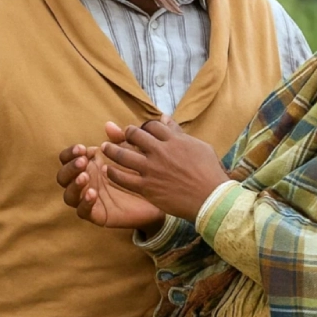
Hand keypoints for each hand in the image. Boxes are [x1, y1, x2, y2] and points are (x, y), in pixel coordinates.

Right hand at [57, 122, 164, 231]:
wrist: (157, 197)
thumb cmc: (140, 173)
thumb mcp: (131, 154)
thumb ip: (120, 140)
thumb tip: (109, 125)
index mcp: (88, 165)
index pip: (67, 158)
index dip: (70, 153)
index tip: (82, 149)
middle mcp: (85, 182)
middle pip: (63, 176)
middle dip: (70, 168)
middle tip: (83, 162)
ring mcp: (89, 199)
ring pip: (69, 196)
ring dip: (74, 185)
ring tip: (85, 177)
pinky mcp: (97, 215)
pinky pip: (83, 212)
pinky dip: (84, 203)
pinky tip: (93, 193)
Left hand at [101, 116, 229, 222]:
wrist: (211, 199)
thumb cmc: (209, 172)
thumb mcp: (198, 146)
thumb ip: (178, 132)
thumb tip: (165, 117)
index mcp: (173, 140)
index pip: (152, 125)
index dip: (144, 126)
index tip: (141, 131)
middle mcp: (160, 151)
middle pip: (134, 135)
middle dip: (126, 133)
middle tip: (118, 136)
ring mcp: (151, 170)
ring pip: (123, 155)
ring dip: (111, 150)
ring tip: (105, 148)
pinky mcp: (147, 187)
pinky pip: (123, 178)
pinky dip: (113, 173)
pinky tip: (108, 171)